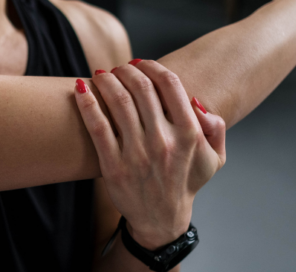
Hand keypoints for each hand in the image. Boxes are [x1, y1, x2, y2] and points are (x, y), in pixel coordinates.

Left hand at [74, 60, 225, 249]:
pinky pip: (98, 127)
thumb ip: (215, 127)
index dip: (153, 67)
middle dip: (126, 70)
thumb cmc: (185, 183)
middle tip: (118, 68)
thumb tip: (195, 100)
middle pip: (141, 89)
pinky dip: (87, 104)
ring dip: (107, 81)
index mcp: (189, 135)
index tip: (141, 63)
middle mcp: (164, 142)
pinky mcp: (113, 167)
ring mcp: (137, 155)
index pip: (171, 85)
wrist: (161, 220)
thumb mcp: (214, 159)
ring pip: (118, 103)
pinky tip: (81, 89)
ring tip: (101, 75)